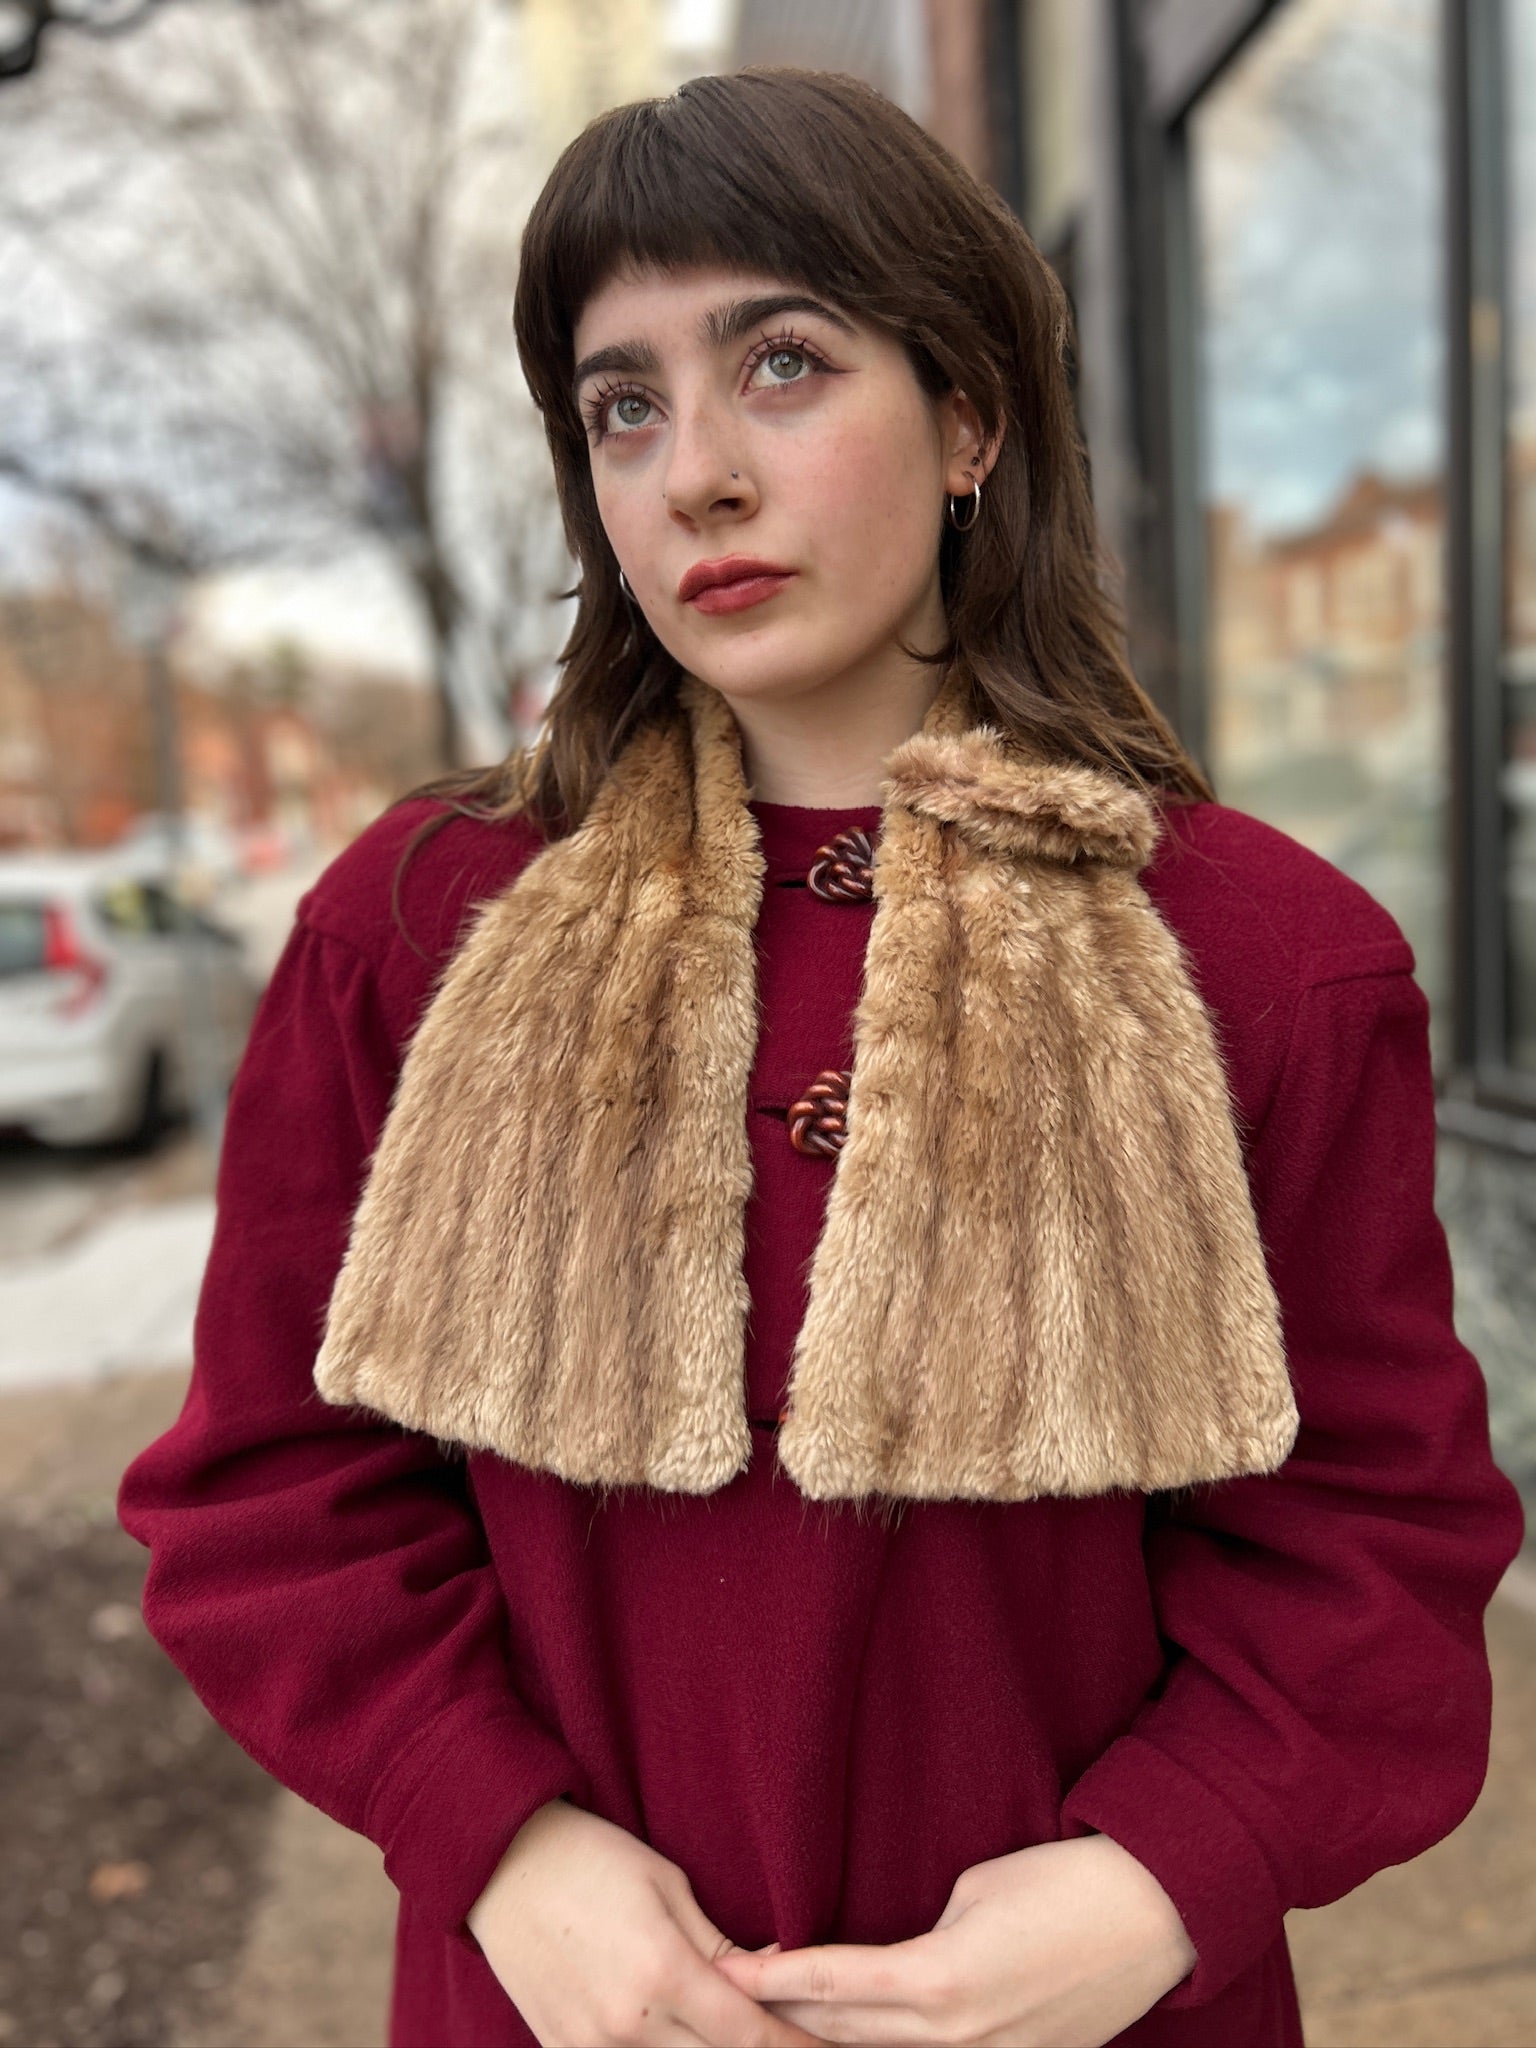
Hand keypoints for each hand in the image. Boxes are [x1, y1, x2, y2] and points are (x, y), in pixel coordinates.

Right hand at [467, 1797, 826, 2045]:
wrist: (500, 1864)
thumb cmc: (593, 1859)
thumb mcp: (669, 1887)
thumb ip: (723, 1948)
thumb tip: (778, 1977)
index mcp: (663, 1974)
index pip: (749, 2036)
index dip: (794, 2047)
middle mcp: (627, 2025)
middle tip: (798, 2042)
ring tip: (740, 2036)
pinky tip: (685, 2040)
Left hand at [712, 1834, 1196, 2045]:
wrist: (1153, 1913)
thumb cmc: (1061, 1880)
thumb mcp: (972, 1889)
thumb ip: (918, 1938)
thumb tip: (887, 1963)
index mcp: (937, 1980)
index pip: (829, 1986)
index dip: (770, 1980)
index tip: (723, 1973)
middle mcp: (955, 2036)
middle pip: (843, 2037)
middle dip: (782, 2020)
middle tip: (729, 1999)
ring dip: (830, 2041)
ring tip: (779, 2023)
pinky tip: (857, 2040)